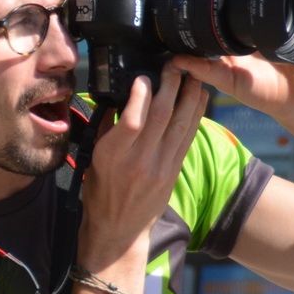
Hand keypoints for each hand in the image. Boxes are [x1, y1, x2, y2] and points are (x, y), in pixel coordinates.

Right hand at [80, 65, 208, 268]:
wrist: (118, 229)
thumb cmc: (100, 192)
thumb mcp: (93, 159)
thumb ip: (106, 129)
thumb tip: (115, 98)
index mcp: (113, 156)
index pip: (133, 120)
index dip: (141, 94)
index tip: (145, 75)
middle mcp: (139, 161)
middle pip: (161, 117)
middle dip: (170, 87)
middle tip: (175, 65)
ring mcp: (160, 167)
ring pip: (180, 124)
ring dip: (189, 97)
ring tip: (194, 75)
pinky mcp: (174, 171)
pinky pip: (187, 138)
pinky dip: (195, 116)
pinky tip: (199, 99)